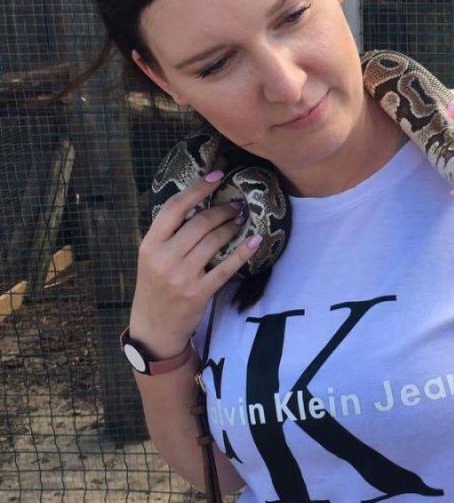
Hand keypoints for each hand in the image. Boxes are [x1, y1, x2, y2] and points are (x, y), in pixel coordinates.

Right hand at [129, 173, 261, 355]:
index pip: (174, 207)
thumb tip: (198, 203)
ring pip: (214, 242)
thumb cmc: (155, 286)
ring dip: (232, 227)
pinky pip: (226, 267)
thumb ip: (168, 234)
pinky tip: (254, 241)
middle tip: (236, 204)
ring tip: (240, 220)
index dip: (197, 188)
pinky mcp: (198, 293)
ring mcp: (181, 277)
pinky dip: (242, 252)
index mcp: (149, 244)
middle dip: (222, 210)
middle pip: (200, 223)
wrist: (154, 327)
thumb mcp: (151, 257)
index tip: (216, 175)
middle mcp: (164, 258)